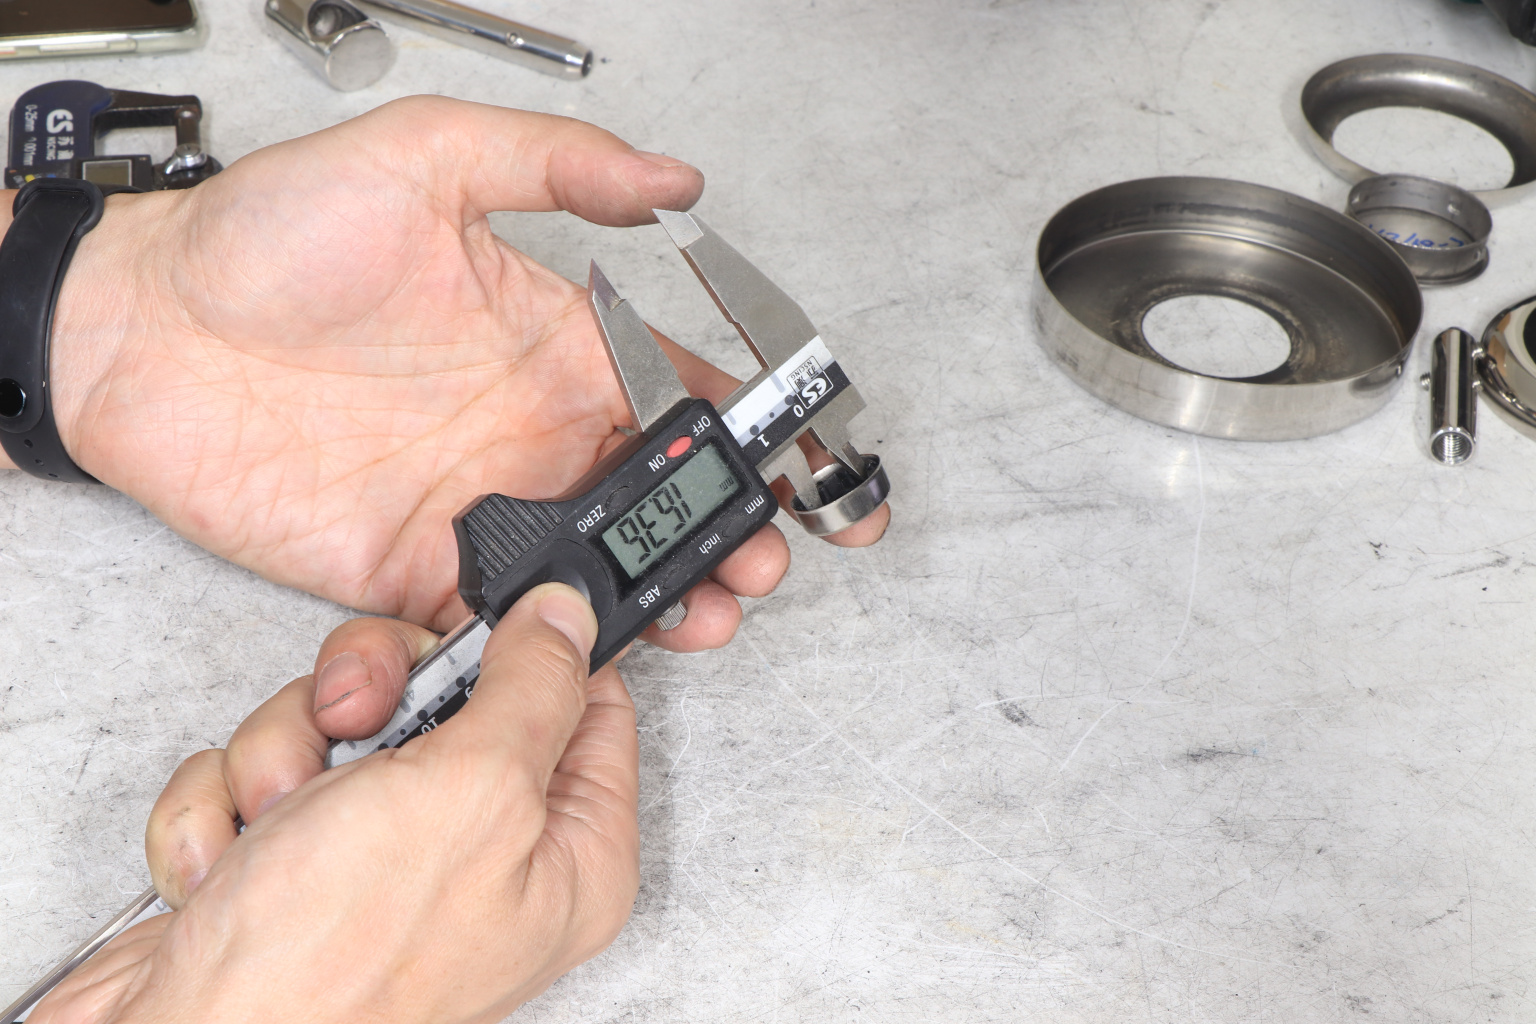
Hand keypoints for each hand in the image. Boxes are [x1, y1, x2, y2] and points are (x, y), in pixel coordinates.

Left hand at [9, 96, 887, 639]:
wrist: (141, 331)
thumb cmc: (267, 237)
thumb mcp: (421, 159)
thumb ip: (553, 165)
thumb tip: (673, 180)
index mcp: (555, 340)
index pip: (682, 388)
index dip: (757, 426)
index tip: (808, 456)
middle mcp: (532, 429)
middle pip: (661, 495)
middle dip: (728, 530)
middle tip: (762, 555)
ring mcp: (481, 506)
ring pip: (602, 569)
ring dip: (666, 594)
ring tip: (711, 610)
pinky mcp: (417, 570)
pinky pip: (507, 621)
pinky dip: (558, 645)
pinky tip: (598, 648)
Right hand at [32, 584, 637, 1023]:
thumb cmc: (337, 962)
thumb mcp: (474, 791)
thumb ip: (532, 690)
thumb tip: (568, 619)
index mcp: (568, 852)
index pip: (586, 704)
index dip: (530, 649)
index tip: (475, 625)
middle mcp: (485, 855)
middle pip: (448, 698)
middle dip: (374, 699)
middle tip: (355, 728)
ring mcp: (383, 861)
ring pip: (341, 726)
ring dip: (287, 758)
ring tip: (280, 821)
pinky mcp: (292, 867)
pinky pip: (265, 774)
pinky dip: (230, 810)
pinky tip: (232, 865)